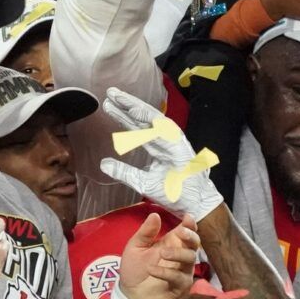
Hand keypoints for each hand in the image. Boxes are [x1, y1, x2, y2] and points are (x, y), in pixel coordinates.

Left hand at [96, 86, 223, 220]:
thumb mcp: (142, 182)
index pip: (138, 127)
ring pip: (155, 120)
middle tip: (111, 93)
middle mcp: (166, 140)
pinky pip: (166, 132)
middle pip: (144, 118)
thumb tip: (104, 163)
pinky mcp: (182, 149)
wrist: (195, 205)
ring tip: (122, 99)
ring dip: (139, 108)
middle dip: (128, 105)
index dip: (123, 115)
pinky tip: (140, 112)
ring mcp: (174, 143)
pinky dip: (153, 121)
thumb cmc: (174, 192)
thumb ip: (124, 172)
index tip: (108, 104)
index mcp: (158, 145)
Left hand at [117, 214, 199, 298]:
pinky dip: (166, 272)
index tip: (188, 217)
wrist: (130, 295)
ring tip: (162, 253)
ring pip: (190, 258)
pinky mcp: (180, 286)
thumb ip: (146, 232)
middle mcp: (180, 256)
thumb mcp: (135, 247)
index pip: (186, 231)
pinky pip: (179, 277)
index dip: (190, 225)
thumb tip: (155, 214)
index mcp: (171, 243)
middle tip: (180, 232)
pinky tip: (152, 270)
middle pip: (194, 243)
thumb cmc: (135, 269)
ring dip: (177, 253)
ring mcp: (182, 271)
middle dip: (190, 236)